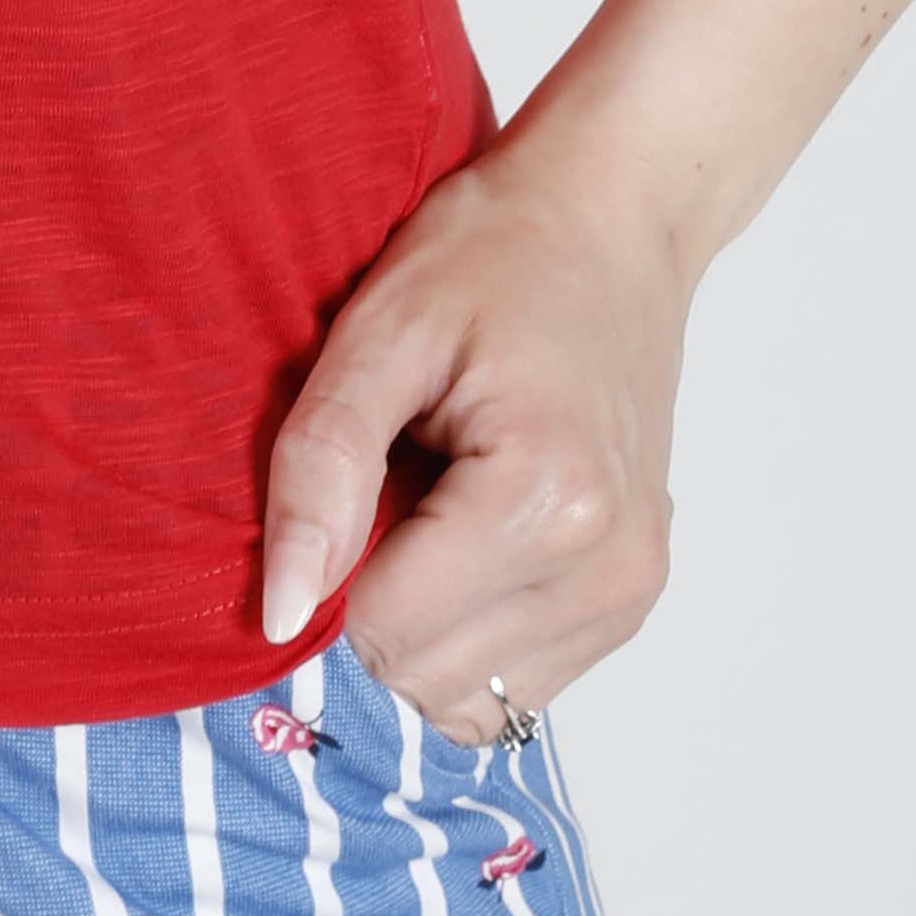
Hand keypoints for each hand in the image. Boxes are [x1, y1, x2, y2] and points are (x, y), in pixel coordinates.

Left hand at [256, 116, 699, 741]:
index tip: (361, 470)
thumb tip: (280, 611)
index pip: (381, 628)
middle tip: (400, 476)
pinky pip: (518, 683)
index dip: (333, 561)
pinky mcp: (635, 598)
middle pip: (420, 675)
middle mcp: (608, 569)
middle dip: (377, 593)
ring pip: (468, 698)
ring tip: (442, 496)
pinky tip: (477, 529)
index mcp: (550, 502)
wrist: (614, 218)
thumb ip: (321, 467)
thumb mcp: (382, 330)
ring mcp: (632, 592)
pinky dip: (474, 627)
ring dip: (426, 619)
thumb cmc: (498, 252)